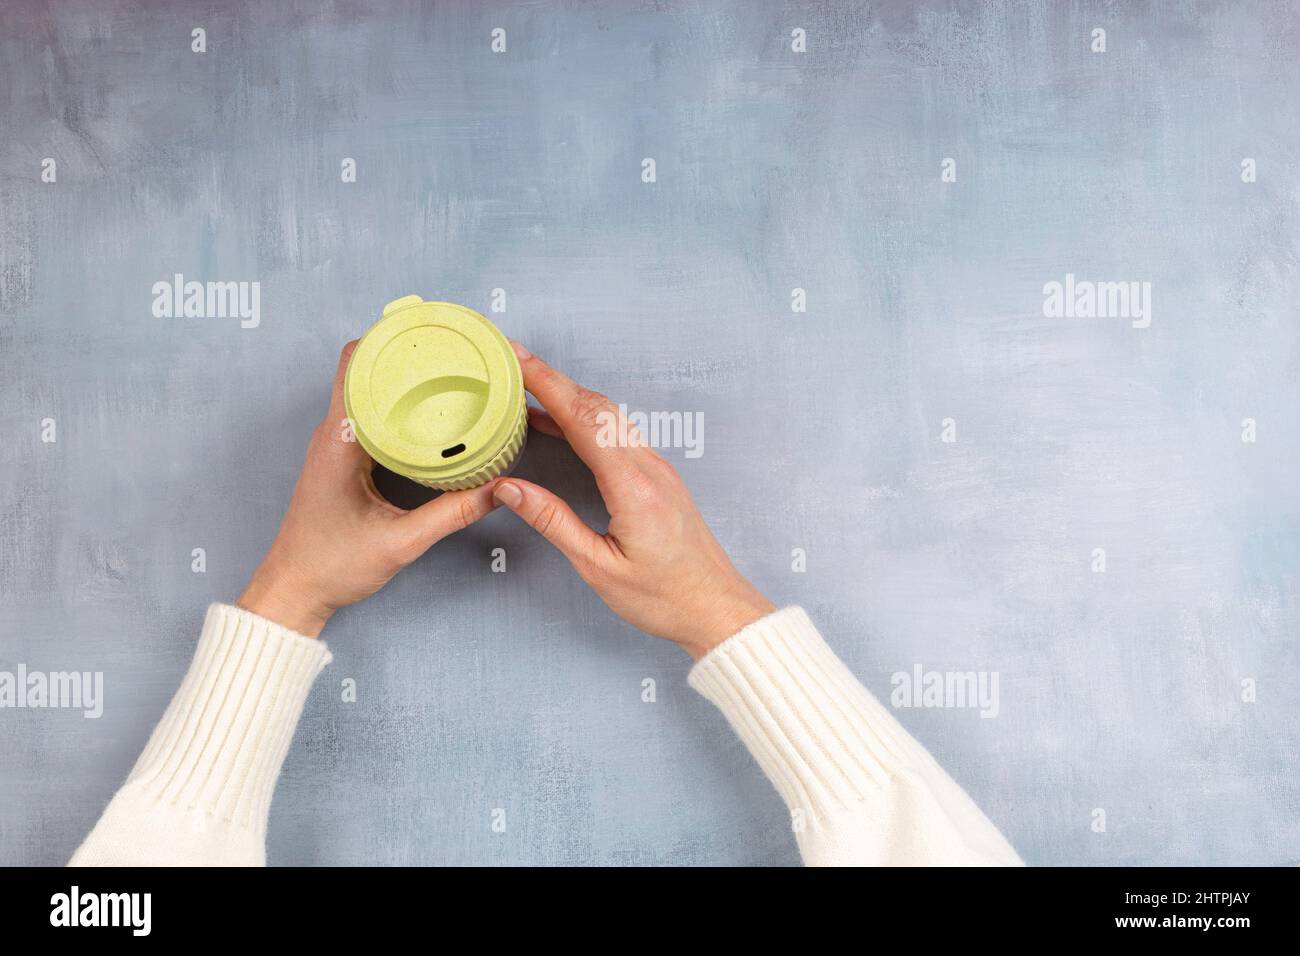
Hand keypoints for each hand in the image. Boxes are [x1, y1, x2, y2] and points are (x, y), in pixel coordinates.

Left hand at [237, 341, 500, 635]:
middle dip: (406, 356)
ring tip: (446, 376)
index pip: (355, 364)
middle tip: (451, 351)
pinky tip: (429, 416)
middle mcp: (333, 433)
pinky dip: (399, 409)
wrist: (294, 592)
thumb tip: (500, 488)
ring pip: (370, 393)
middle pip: (368, 370)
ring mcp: (337, 444)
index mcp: (339, 439)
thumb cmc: (331, 566)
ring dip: (403, 382)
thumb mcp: (401, 542)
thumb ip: (453, 513)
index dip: (389, 339)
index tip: (427, 331)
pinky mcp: (344, 460)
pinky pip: (372, 418)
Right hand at [492, 341, 775, 659]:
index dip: (547, 383)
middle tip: (510, 359)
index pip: (583, 418)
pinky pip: (616, 433)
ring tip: (525, 385)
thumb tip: (509, 487)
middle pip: (595, 406)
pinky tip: (559, 422)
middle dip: (551, 378)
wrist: (717, 608)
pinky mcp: (658, 476)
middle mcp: (648, 467)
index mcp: (632, 485)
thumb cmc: (664, 597)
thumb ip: (553, 522)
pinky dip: (583, 417)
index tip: (516, 358)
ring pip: (607, 416)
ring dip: (567, 394)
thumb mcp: (598, 567)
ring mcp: (656, 468)